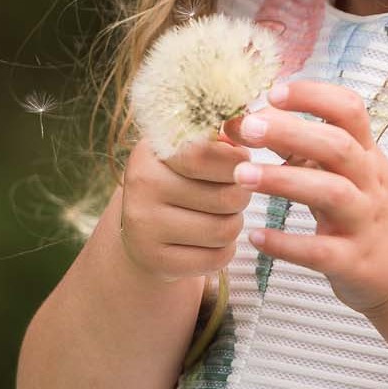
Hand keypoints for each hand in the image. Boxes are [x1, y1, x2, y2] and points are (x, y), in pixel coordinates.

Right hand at [118, 132, 254, 283]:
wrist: (143, 232)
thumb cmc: (179, 181)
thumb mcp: (188, 152)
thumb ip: (217, 139)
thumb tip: (246, 127)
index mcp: (150, 151)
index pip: (207, 154)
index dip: (237, 160)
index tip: (241, 162)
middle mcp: (141, 186)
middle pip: (227, 196)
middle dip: (241, 196)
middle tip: (233, 193)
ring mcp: (144, 226)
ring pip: (226, 229)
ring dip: (234, 223)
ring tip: (222, 216)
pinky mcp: (156, 261)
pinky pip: (217, 258)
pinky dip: (224, 250)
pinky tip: (210, 241)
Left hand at [225, 79, 387, 315]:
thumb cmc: (368, 207)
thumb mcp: (347, 172)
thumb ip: (302, 146)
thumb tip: (249, 119)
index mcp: (365, 152)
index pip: (349, 110)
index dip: (313, 96)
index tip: (273, 92)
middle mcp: (368, 181)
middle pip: (337, 146)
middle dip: (291, 131)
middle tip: (248, 127)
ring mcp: (363, 221)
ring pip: (331, 192)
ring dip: (284, 180)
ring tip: (242, 175)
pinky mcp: (353, 261)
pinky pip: (320, 252)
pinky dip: (286, 245)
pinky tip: (256, 237)